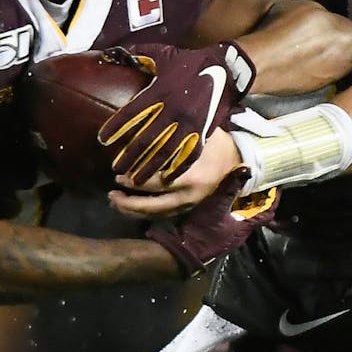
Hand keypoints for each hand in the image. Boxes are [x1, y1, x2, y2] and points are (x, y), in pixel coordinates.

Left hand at [98, 42, 254, 184]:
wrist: (227, 67)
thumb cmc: (190, 61)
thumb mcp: (162, 53)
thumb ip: (137, 55)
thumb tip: (109, 55)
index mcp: (159, 91)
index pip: (132, 113)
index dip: (116, 128)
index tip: (102, 141)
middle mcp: (172, 110)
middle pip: (146, 139)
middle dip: (130, 156)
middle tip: (116, 170)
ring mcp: (189, 123)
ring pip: (166, 152)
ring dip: (149, 168)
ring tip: (135, 181)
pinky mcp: (204, 130)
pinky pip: (189, 154)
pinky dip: (177, 167)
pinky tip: (166, 178)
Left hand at [109, 129, 241, 218]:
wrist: (239, 159)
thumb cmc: (216, 143)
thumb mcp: (195, 136)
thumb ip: (170, 140)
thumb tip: (138, 138)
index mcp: (191, 178)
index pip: (156, 184)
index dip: (135, 181)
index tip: (118, 175)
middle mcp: (190, 196)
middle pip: (154, 207)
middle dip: (130, 204)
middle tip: (111, 196)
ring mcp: (191, 204)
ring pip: (158, 214)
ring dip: (135, 211)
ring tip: (116, 203)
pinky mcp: (190, 206)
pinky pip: (165, 214)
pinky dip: (147, 212)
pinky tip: (132, 207)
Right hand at [143, 166, 278, 276]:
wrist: (182, 250)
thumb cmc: (201, 230)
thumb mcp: (216, 205)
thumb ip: (230, 187)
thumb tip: (246, 169)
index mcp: (245, 227)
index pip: (267, 212)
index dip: (272, 199)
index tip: (274, 185)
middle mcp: (240, 233)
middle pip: (256, 214)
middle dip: (258, 198)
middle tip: (256, 182)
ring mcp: (229, 235)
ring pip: (243, 217)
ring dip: (245, 203)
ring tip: (241, 187)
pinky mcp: (218, 235)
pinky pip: (232, 219)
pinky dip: (233, 208)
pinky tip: (225, 200)